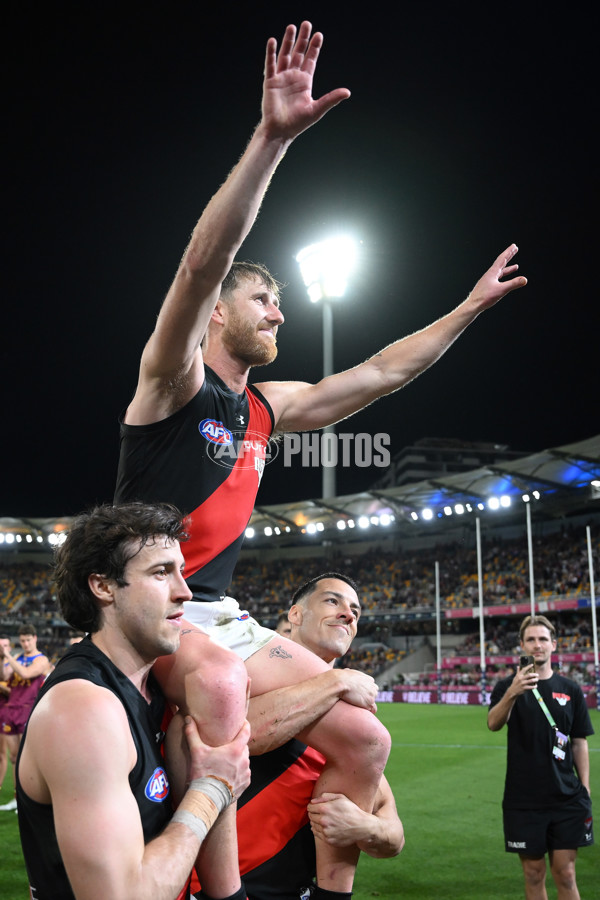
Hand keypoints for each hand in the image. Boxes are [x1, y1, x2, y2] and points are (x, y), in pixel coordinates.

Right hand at [184, 717, 250, 799]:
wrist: (207, 798)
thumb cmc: (202, 774)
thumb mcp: (196, 752)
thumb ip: (192, 733)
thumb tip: (187, 718)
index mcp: (235, 750)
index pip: (246, 731)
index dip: (244, 725)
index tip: (242, 722)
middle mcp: (244, 760)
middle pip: (244, 747)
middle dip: (237, 745)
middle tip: (227, 745)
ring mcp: (246, 773)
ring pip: (244, 760)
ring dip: (238, 759)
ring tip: (226, 761)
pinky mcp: (245, 784)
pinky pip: (244, 774)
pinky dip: (238, 772)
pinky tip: (228, 774)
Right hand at [261, 21, 349, 141]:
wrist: (280, 131)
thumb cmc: (298, 123)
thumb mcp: (317, 109)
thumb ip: (331, 99)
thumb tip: (347, 92)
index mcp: (305, 82)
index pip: (311, 60)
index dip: (315, 48)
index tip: (319, 35)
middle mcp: (293, 77)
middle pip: (299, 53)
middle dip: (303, 39)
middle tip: (307, 24)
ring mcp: (282, 78)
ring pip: (285, 55)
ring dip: (288, 41)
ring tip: (292, 27)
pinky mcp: (270, 82)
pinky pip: (271, 64)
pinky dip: (271, 53)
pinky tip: (273, 41)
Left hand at [308, 792, 369, 846]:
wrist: (361, 826)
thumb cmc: (351, 810)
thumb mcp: (340, 797)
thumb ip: (325, 796)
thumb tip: (313, 801)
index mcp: (325, 808)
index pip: (310, 807)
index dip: (312, 806)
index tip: (316, 807)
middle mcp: (323, 821)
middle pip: (310, 817)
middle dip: (314, 814)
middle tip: (322, 814)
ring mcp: (326, 832)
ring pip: (313, 826)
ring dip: (316, 822)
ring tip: (325, 820)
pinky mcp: (328, 840)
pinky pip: (317, 834)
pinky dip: (319, 830)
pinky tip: (326, 827)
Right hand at [338, 668, 378, 712]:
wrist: (341, 681)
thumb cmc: (343, 677)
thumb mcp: (351, 672)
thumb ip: (353, 674)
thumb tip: (347, 671)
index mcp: (370, 680)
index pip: (372, 688)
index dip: (366, 692)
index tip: (360, 695)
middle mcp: (373, 687)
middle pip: (373, 695)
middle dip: (367, 698)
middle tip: (358, 700)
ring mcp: (372, 695)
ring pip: (372, 703)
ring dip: (366, 704)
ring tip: (357, 704)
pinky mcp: (369, 702)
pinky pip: (371, 709)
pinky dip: (367, 710)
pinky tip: (361, 709)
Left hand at [467, 244, 526, 312]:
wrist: (473, 305)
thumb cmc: (484, 298)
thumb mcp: (501, 290)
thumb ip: (513, 284)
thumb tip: (525, 279)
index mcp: (492, 272)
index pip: (502, 259)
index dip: (509, 252)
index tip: (514, 246)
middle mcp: (490, 274)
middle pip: (501, 263)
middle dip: (509, 256)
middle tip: (514, 249)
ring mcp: (488, 280)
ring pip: (500, 272)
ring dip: (508, 268)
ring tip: (516, 266)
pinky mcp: (487, 287)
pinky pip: (498, 279)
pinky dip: (503, 278)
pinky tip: (505, 280)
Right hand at [512, 663, 538, 695]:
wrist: (513, 690)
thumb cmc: (515, 683)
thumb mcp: (516, 677)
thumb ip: (518, 672)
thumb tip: (518, 666)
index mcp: (519, 675)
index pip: (524, 669)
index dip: (528, 666)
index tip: (532, 664)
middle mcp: (521, 679)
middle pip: (529, 675)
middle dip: (534, 674)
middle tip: (537, 674)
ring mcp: (523, 683)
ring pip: (531, 681)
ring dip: (535, 680)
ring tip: (537, 679)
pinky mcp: (524, 688)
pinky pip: (531, 687)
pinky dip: (534, 686)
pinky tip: (536, 685)